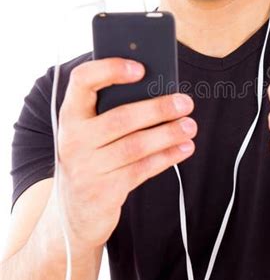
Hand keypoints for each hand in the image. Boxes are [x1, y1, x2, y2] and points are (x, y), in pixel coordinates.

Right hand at [56, 58, 196, 250]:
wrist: (75, 212)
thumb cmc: (92, 157)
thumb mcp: (91, 131)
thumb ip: (113, 109)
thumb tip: (160, 90)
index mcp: (70, 115)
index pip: (82, 80)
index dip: (110, 69)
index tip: (140, 68)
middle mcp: (73, 140)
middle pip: (121, 118)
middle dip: (158, 109)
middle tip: (185, 102)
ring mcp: (87, 168)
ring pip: (135, 146)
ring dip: (168, 134)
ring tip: (190, 125)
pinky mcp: (105, 192)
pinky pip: (142, 170)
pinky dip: (167, 157)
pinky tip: (184, 148)